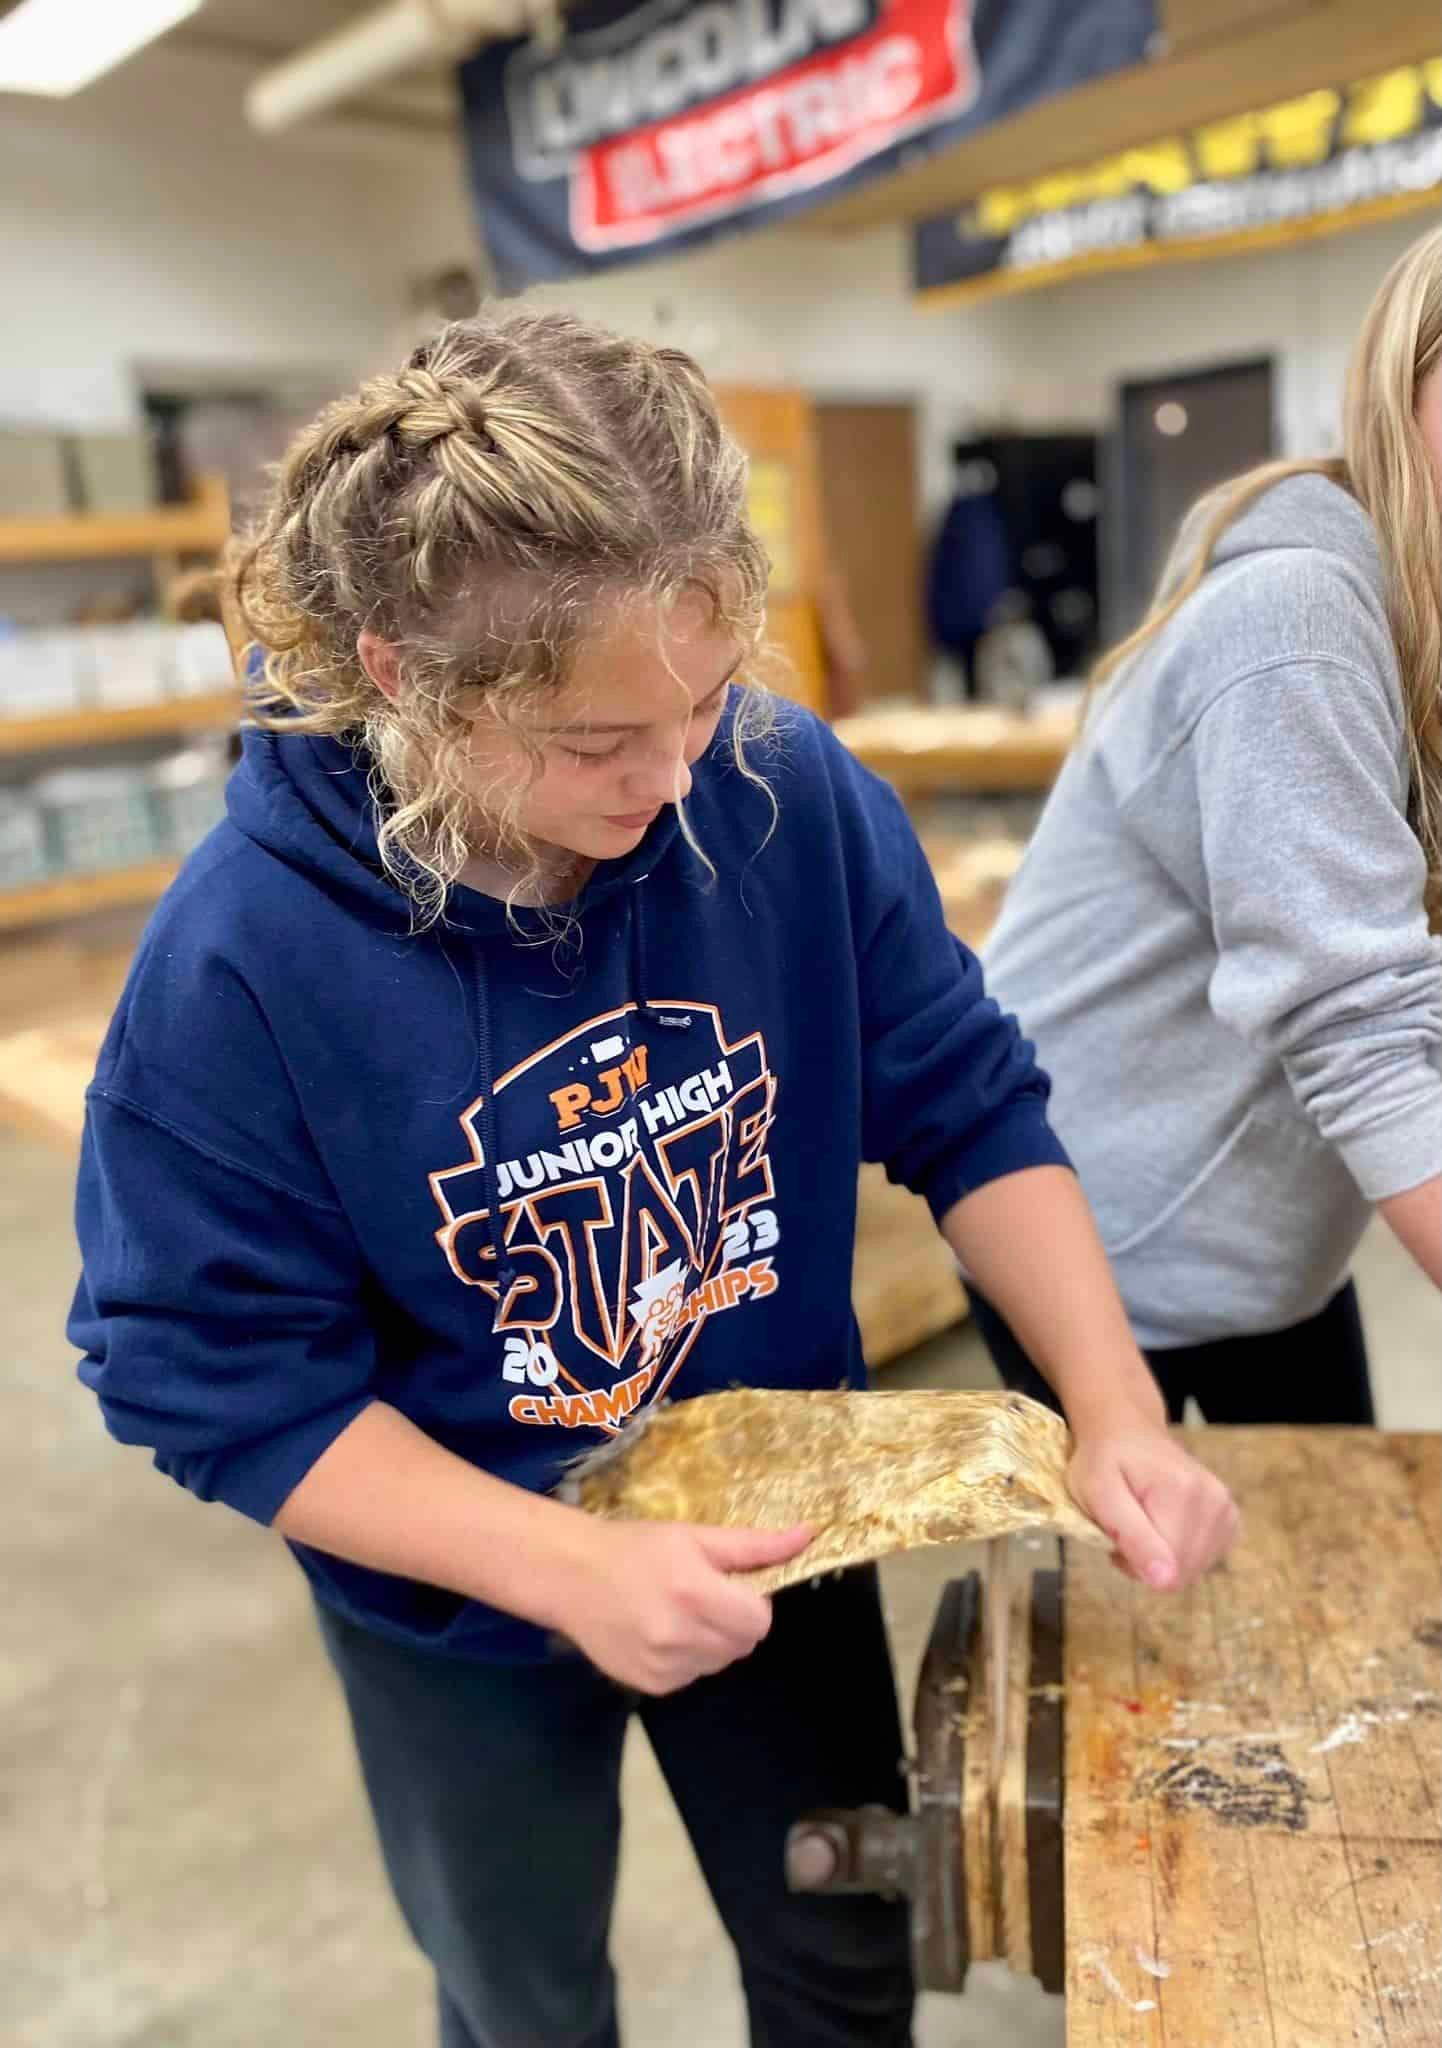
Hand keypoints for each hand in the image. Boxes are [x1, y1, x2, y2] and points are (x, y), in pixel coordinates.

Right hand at [556, 1520, 812, 1694]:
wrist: (570, 1575)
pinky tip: (659, 1632)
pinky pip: (691, 1675)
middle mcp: (680, 1636)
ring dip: (711, 1641)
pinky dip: (686, 1657)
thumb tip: (808, 1537)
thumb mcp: (695, 1537)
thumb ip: (755, 1545)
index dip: (751, 1602)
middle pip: (743, 1644)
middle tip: (703, 1596)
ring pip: (718, 1662)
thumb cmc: (636, 1548)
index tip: (729, 1585)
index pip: (760, 1621)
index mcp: (696, 1593)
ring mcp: (663, 1667)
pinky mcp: (650, 1685)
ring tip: (677, 1612)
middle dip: (734, 1621)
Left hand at [1067, 1411, 1239, 1591]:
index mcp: (1184, 1493)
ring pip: (1194, 1570)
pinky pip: (1205, 1559)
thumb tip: (1166, 1582)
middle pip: (1183, 1573)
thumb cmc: (1105, 1460)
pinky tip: (1164, 1525)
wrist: (1127, 1430)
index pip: (1168, 1571)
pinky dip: (1180, 1552)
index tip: (1114, 1537)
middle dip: (1147, 1562)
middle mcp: (1215, 1501)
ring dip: (1162, 1559)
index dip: (1133, 1564)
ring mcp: (1227, 1509)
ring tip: (1142, 1523)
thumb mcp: (1100, 1495)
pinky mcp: (1230, 1518)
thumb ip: (1134, 1539)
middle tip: (1124, 1528)